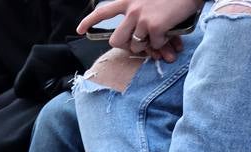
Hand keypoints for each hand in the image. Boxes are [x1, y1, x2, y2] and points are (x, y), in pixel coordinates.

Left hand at [78, 0, 198, 58]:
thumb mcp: (152, 2)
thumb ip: (142, 19)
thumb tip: (146, 46)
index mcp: (130, 0)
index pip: (103, 11)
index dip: (89, 22)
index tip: (79, 30)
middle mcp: (132, 9)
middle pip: (115, 40)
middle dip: (125, 48)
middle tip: (138, 47)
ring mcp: (142, 18)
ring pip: (135, 46)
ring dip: (147, 48)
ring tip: (159, 42)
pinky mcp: (154, 26)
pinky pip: (155, 44)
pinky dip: (164, 43)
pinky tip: (171, 34)